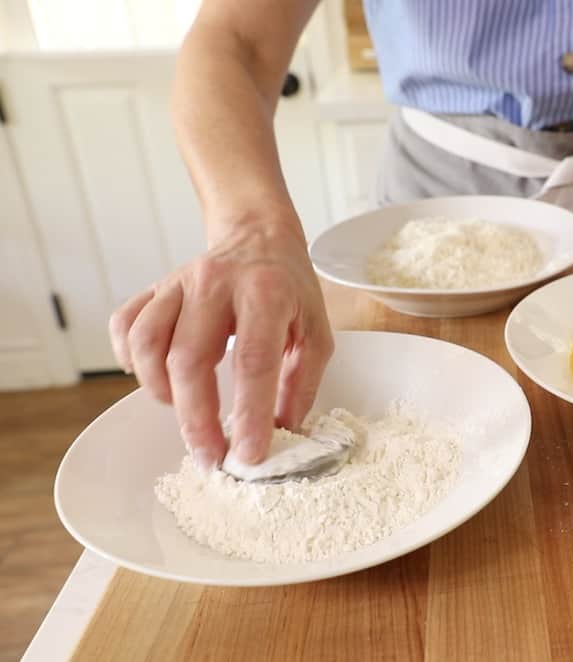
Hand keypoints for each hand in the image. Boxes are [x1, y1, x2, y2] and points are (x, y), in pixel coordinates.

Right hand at [108, 219, 332, 468]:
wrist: (259, 235)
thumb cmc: (290, 289)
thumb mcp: (316, 332)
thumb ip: (302, 383)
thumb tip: (284, 433)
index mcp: (266, 293)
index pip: (254, 362)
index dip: (249, 414)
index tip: (247, 455)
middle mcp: (216, 283)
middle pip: (190, 360)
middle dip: (196, 420)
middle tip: (210, 457)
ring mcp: (178, 283)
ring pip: (148, 344)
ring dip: (162, 391)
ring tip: (187, 412)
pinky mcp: (153, 287)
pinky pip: (126, 327)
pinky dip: (131, 361)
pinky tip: (159, 379)